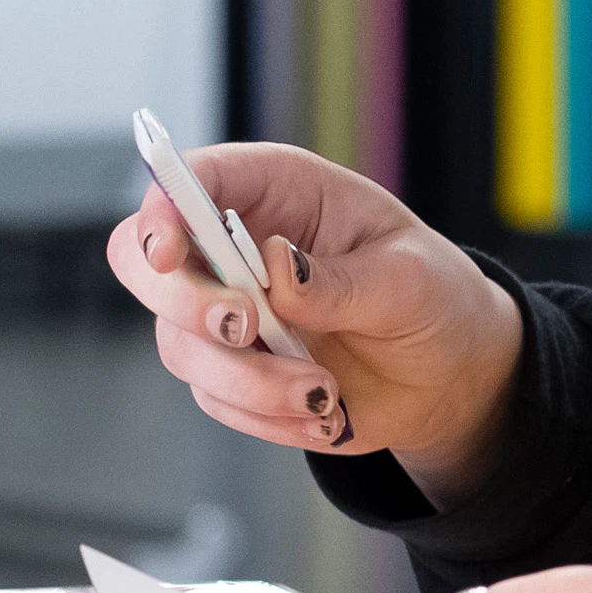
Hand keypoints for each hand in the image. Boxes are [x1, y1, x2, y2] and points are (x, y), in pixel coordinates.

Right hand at [105, 143, 524, 496]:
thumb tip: (277, 268)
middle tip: (246, 326)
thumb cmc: (433, 296)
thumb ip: (342, 278)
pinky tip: (323, 411)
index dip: (163, 207)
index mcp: (280, 190)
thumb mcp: (410, 279)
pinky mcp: (232, 371)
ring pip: (181, 344)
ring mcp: (227, 313)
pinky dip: (266, 414)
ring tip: (322, 391)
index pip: (193, 178)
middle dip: (185, 301)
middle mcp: (236, 247)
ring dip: (247, 379)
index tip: (169, 250)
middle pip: (144, 260)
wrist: (447, 370)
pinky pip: (217, 398)